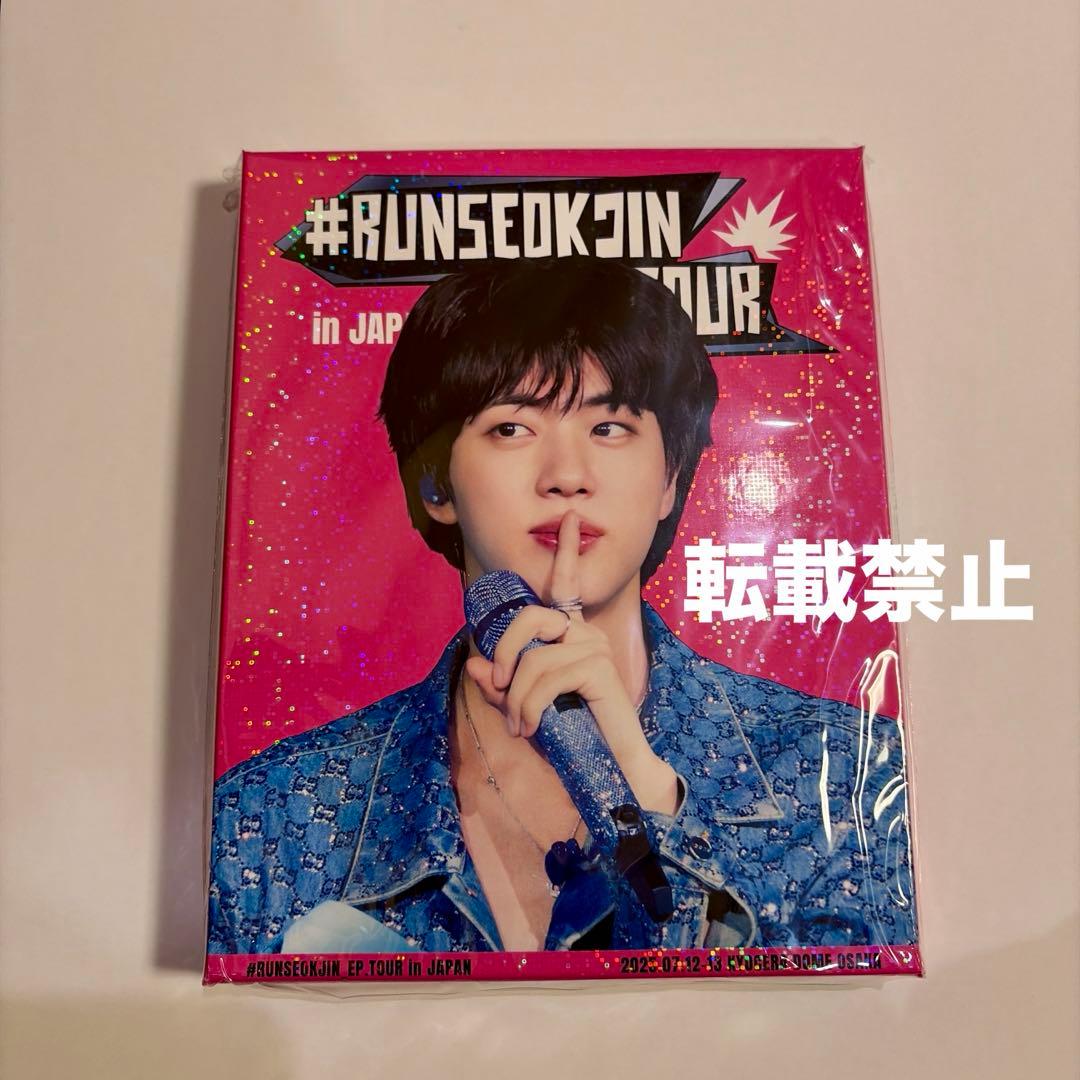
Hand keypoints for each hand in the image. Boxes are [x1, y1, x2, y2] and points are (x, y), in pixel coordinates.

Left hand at [465, 512, 677, 813]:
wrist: (610, 766)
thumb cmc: (571, 735)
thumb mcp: (526, 707)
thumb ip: (501, 686)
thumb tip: (472, 665)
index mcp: (571, 636)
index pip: (566, 586)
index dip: (567, 552)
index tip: (569, 520)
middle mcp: (585, 634)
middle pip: (531, 616)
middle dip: (504, 649)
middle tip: (495, 683)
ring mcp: (594, 649)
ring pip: (533, 658)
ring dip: (514, 698)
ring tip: (519, 725)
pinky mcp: (598, 669)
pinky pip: (545, 676)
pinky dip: (528, 706)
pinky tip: (531, 728)